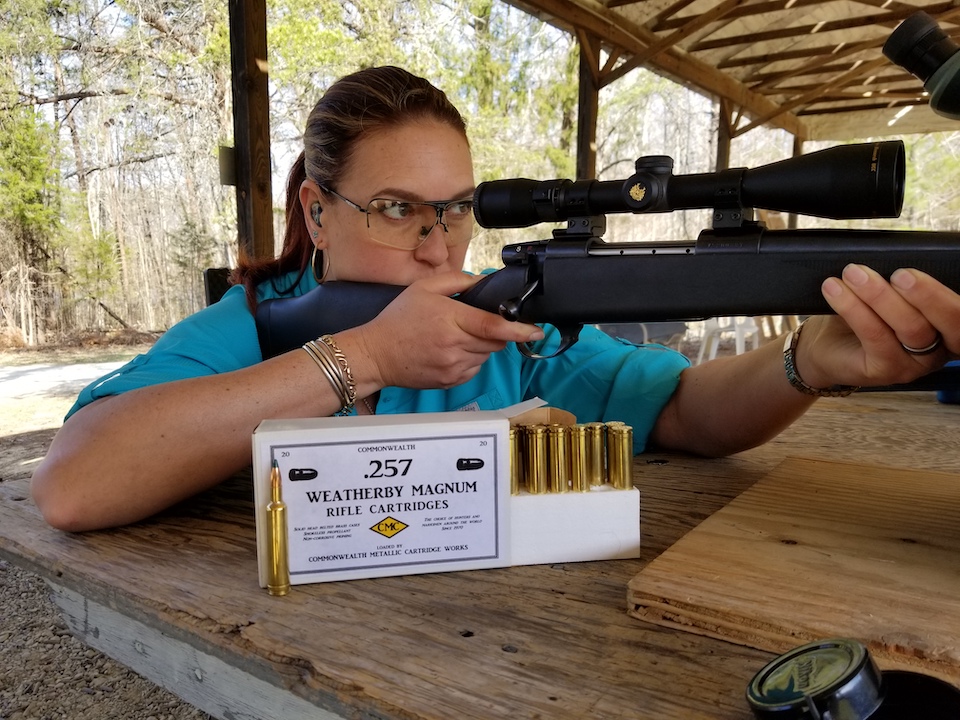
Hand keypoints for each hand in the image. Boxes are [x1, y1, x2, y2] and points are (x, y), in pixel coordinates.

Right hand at [356, 272, 543, 389]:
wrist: (376, 354)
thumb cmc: (398, 320)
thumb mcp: (424, 288)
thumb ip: (457, 281)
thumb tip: (483, 282)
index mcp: (451, 321)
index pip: (494, 327)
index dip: (519, 329)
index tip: (537, 330)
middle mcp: (455, 347)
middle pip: (494, 342)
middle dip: (494, 332)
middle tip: (473, 323)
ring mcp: (454, 367)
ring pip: (486, 356)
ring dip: (481, 345)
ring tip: (456, 337)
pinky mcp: (451, 381)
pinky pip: (474, 369)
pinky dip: (470, 359)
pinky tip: (450, 351)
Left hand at [794, 264, 958, 388]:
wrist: (824, 344)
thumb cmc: (863, 313)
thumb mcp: (890, 292)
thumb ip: (905, 282)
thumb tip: (902, 255)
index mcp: (947, 326)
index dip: (952, 295)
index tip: (930, 270)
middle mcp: (939, 349)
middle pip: (950, 322)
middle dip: (929, 295)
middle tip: (900, 273)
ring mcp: (914, 364)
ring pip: (911, 327)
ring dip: (881, 296)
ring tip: (853, 274)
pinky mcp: (885, 371)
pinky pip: (876, 336)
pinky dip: (854, 308)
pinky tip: (835, 289)